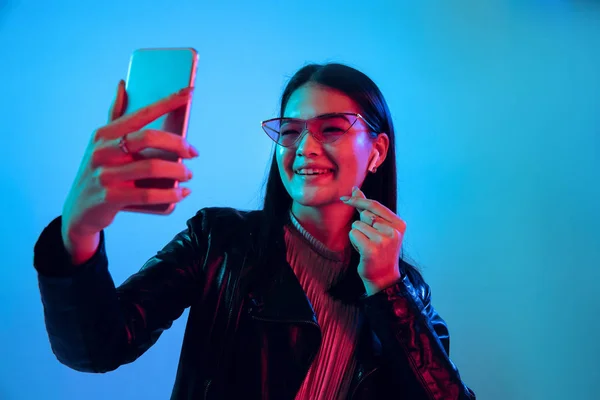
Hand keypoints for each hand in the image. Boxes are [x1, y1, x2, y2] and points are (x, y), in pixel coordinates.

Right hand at [62, 80, 197, 247]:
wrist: (79, 211)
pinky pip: (148, 195)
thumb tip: (123, 84)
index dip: (167, 101)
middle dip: (178, 143)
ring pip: (152, 167)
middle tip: (193, 153)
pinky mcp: (110, 198)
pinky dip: (170, 194)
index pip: (141, 113)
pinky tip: (182, 193)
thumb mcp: (101, 143)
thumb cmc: (99, 172)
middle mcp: (103, 150)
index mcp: (105, 133)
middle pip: (149, 138)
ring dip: (178, 171)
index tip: (189, 92)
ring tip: (188, 174)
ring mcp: (105, 174)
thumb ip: (115, 115)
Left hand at [341, 186, 406, 294]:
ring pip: (357, 225)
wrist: (383, 276)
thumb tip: (355, 189)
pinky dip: (354, 242)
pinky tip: (363, 251)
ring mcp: (384, 240)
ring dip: (358, 235)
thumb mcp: (378, 227)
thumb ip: (367, 208)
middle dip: (362, 225)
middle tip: (371, 240)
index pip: (374, 205)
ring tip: (367, 246)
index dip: (358, 200)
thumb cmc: (379, 249)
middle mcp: (393, 231)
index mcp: (399, 224)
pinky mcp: (372, 249)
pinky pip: (354, 234)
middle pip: (365, 215)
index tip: (344, 198)